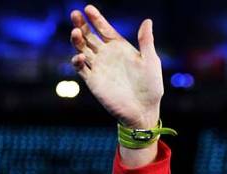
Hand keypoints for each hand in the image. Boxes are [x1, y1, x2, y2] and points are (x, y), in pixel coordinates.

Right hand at [70, 5, 162, 128]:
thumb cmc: (151, 86)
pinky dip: (78, 62)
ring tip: (76, 32)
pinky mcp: (93, 81)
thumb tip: (148, 20)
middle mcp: (107, 55)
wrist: (144, 111)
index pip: (105, 29)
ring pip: (82, 49)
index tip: (88, 8)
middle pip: (89, 36)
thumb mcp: (151, 62)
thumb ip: (146, 42)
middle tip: (75, 14)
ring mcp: (98, 67)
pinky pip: (81, 69)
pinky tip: (80, 57)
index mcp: (120, 48)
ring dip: (77, 40)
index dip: (96, 19)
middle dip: (81, 25)